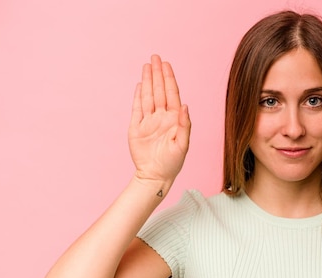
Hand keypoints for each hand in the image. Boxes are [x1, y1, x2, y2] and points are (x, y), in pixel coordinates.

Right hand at [128, 54, 190, 186]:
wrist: (155, 176)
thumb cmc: (172, 163)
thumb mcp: (183, 145)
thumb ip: (184, 124)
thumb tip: (185, 105)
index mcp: (174, 119)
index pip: (172, 94)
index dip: (169, 79)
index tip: (167, 64)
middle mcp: (161, 117)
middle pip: (159, 91)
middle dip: (158, 74)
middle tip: (155, 57)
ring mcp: (148, 122)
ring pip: (148, 96)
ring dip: (147, 81)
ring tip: (147, 66)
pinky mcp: (137, 128)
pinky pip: (137, 108)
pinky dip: (137, 96)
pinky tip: (139, 85)